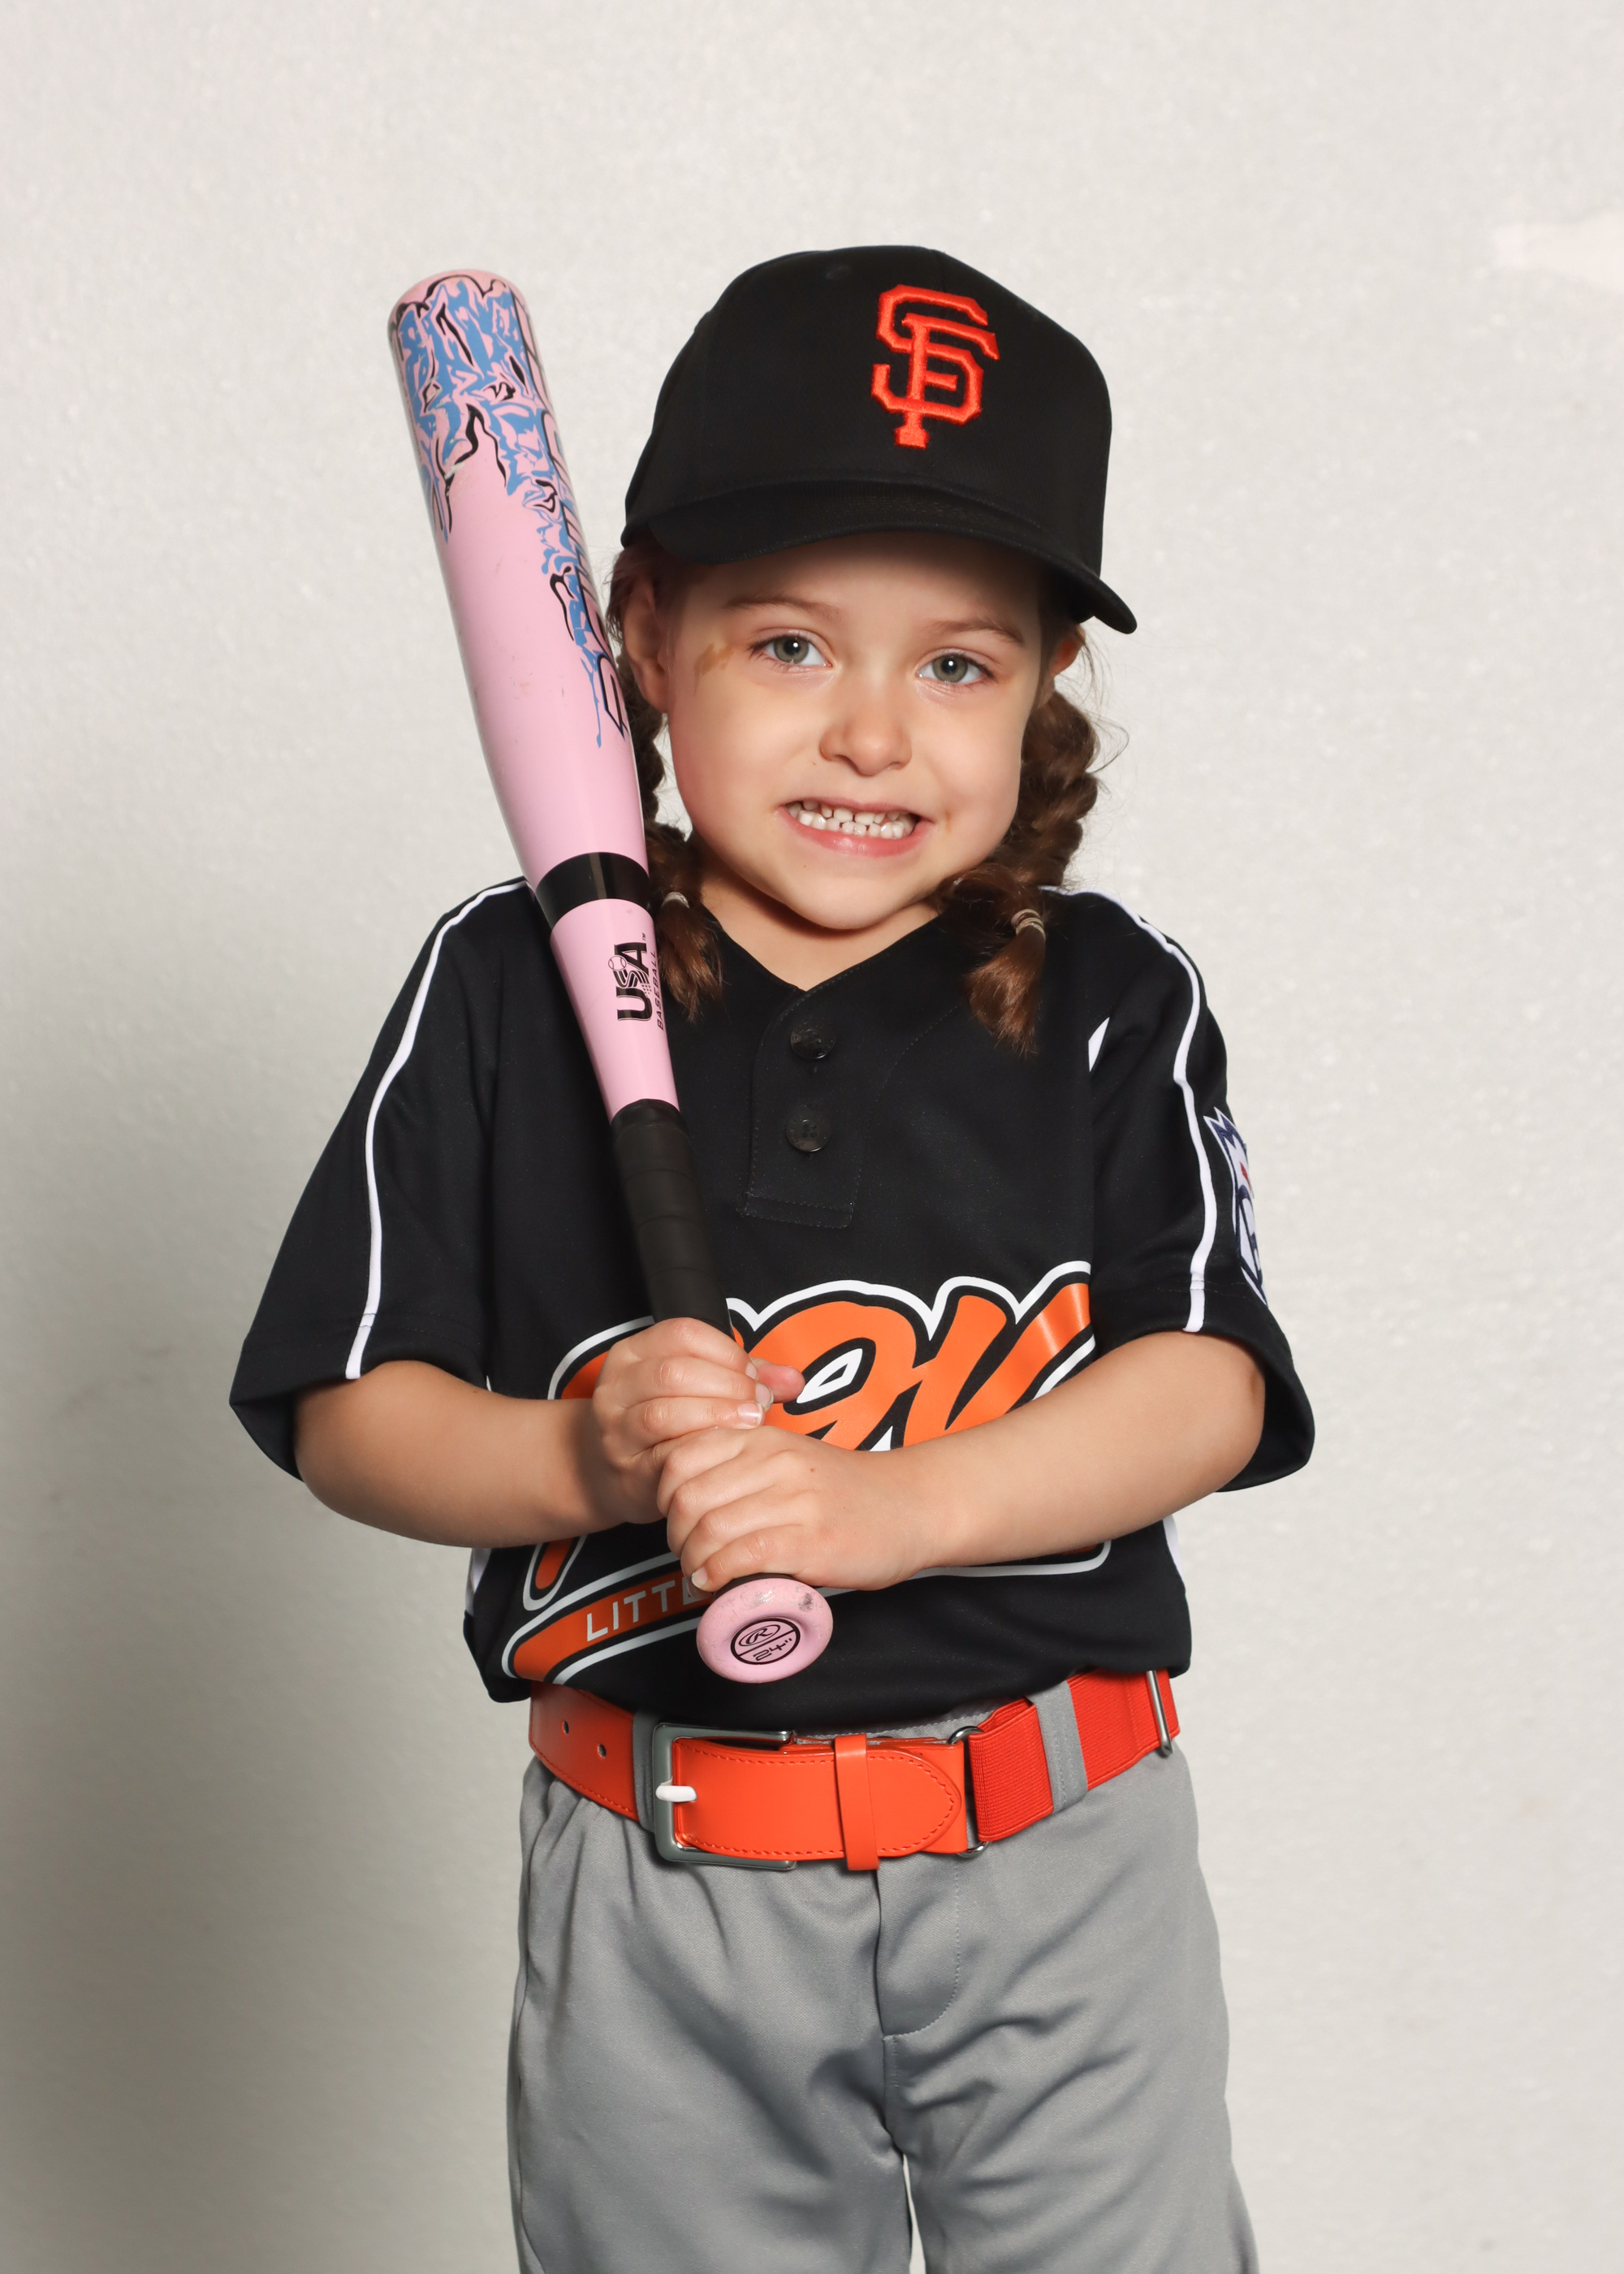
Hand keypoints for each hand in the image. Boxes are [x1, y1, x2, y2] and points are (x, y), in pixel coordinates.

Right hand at [585, 1319, 802, 1527]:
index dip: (726, 1352)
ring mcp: (616, 1428)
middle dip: (726, 1386)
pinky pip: (664, 1455)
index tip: (754, 1375)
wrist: (611, 1473)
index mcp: (634, 1353)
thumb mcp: (697, 1387)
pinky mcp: (625, 1468)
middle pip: (674, 1372)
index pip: (682, 1334)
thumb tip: (795, 1379)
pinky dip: (700, 1451)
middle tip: (758, 1404)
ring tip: (748, 1425)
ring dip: (715, 1417)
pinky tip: (725, 1453)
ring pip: (663, 1413)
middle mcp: (617, 1386)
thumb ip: (745, 1378)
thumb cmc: (664, 1424)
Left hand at [657, 1427, 931, 1593]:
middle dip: (674, 1536)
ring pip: (708, 1530)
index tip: (675, 1519)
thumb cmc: (844, 1490)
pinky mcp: (810, 1542)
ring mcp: (794, 1501)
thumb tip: (682, 1500)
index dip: (663, 1495)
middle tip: (687, 1555)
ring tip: (701, 1574)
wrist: (912, 1506)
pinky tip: (717, 1584)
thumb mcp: (787, 1458)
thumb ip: (740, 1466)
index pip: (680, 1457)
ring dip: (693, 1562)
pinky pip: (741, 1556)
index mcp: (762, 1438)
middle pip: (686, 1498)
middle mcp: (774, 1462)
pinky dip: (717, 1575)